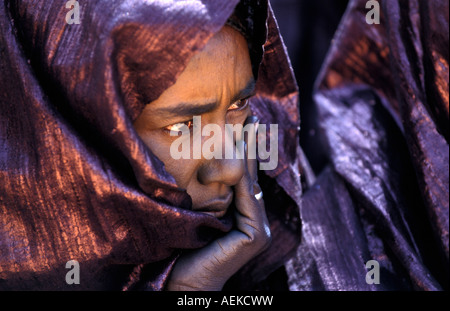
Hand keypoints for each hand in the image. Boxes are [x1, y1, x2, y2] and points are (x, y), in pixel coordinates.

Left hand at [166, 117, 270, 290]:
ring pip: (252, 182)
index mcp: (242, 214)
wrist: (177, 282)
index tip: (243, 121)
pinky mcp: (256, 235)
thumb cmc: (180, 248)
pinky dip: (243, 174)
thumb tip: (202, 161)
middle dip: (252, 144)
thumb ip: (208, 192)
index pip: (244, 176)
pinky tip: (238, 151)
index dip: (244, 148)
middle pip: (252, 175)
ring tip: (246, 124)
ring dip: (249, 152)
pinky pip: (248, 197)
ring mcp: (259, 228)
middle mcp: (255, 219)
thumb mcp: (195, 210)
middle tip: (251, 114)